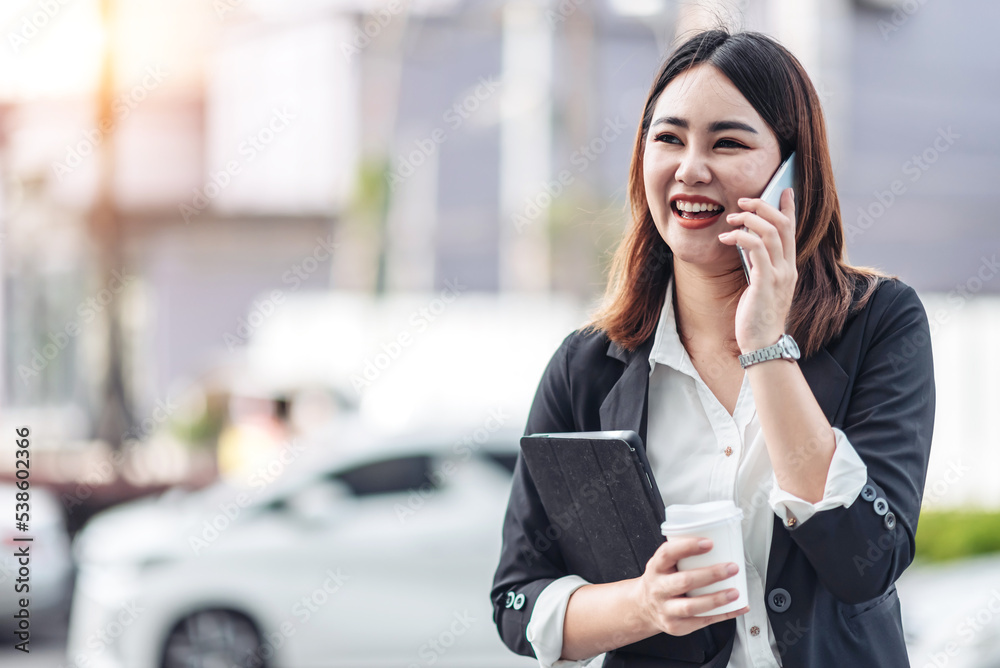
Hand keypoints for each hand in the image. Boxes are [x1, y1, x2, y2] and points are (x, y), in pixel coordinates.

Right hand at [634, 537, 748, 636]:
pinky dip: (724, 615)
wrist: (644, 607)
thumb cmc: (661, 580)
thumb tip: (719, 539)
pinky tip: (738, 607)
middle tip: (732, 567)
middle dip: (711, 575)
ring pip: (692, 606)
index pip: (667, 554)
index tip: (709, 543)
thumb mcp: (662, 564)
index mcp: (656, 568)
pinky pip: (702, 622)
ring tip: (735, 592)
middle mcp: (658, 589)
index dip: (688, 547)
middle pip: (684, 582)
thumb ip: (682, 554)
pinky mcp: (676, 626)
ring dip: (717, 599)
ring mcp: (666, 609)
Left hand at [717, 187, 797, 351]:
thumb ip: (760, 266)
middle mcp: (788, 268)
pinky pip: (756, 249)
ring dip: (749, 219)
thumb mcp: (762, 286)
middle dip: (763, 206)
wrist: (763, 343)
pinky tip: (726, 238)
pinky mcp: (765, 282)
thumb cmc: (758, 317)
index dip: (789, 208)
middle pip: (782, 225)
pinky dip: (741, 237)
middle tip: (743, 201)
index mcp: (788, 268)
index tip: (784, 190)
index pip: (792, 230)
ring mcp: (779, 275)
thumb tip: (748, 246)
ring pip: (770, 232)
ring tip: (731, 218)